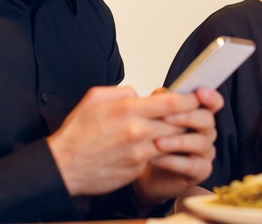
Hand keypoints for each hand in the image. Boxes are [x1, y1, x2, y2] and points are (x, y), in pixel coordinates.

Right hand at [46, 86, 200, 195]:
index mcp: (129, 110)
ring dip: (179, 136)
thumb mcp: (95, 98)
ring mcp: (140, 152)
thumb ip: (122, 92)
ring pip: (173, 141)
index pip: (173, 103)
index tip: (198, 96)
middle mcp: (138, 131)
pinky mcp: (138, 168)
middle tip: (196, 113)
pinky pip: (159, 157)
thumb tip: (139, 94)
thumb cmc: (77, 134)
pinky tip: (161, 147)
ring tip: (180, 130)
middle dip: (190, 118)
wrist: (64, 167)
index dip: (191, 99)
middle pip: (179, 122)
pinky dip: (164, 151)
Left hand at [132, 87, 223, 207]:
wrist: (145, 170)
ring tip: (156, 142)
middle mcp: (207, 132)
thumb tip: (160, 93)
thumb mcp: (153, 118)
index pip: (213, 102)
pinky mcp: (201, 171)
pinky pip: (191, 166)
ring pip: (200, 143)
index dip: (210, 97)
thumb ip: (160, 103)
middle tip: (165, 118)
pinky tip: (155, 159)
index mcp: (199, 114)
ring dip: (176, 141)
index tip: (199, 92)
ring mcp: (206, 152)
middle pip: (207, 120)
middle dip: (186, 117)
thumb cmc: (153, 140)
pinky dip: (172, 162)